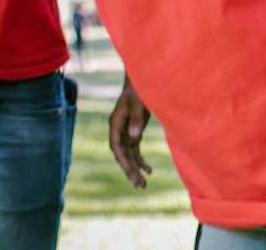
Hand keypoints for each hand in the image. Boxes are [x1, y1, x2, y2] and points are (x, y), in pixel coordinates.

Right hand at [108, 74, 153, 188]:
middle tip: (139, 186)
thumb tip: (134, 137)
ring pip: (128, 154)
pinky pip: (134, 150)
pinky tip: (149, 170)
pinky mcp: (133, 130)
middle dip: (129, 170)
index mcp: (116, 122)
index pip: (116, 146)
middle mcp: (119, 129)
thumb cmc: (139, 88)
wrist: (142, 78)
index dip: (123, 160)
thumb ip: (137, 119)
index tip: (131, 172)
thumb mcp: (139, 102)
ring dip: (135, 169)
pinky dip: (140, 160)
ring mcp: (125, 130)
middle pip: (121, 154)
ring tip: (143, 184)